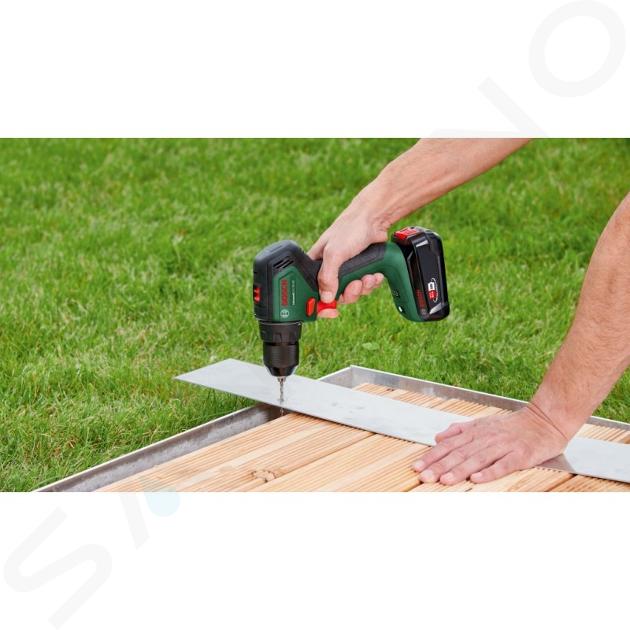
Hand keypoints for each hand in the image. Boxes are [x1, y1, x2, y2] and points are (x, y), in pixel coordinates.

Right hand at [307, 202, 387, 317]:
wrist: (374, 219)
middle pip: (335, 296)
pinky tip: (375, 273)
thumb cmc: (349, 229)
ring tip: (367, 277)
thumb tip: (326, 297)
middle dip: (349, 293)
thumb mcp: (334, 253)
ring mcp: (347, 271)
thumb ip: (327, 276)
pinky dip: (371, 282)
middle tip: (355, 285)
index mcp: (316, 265)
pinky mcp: (361, 270)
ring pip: (352, 292)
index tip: (329, 311)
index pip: (312, 291)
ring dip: (363, 288)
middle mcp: (330, 270)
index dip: (319, 304)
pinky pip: (365, 286)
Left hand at [412, 405, 569, 484]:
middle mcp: (486, 438)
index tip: (417, 466)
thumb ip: (459, 430)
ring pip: (477, 459)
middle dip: (440, 466)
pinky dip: (489, 472)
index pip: (449, 445)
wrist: (544, 420)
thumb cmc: (511, 426)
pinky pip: (503, 464)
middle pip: (459, 453)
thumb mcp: (482, 423)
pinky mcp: (520, 455)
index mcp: (476, 432)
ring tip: (444, 480)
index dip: (432, 456)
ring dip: (459, 470)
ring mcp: (503, 446)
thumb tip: (438, 437)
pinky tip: (477, 479)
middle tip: (424, 477)